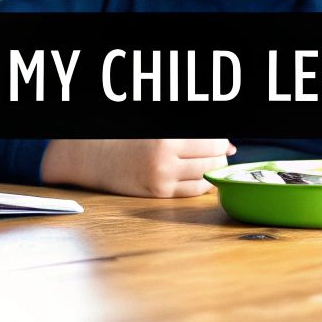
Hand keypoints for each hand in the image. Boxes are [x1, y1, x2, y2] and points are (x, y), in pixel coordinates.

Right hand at [40, 138, 234, 197]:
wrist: (94, 156)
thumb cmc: (125, 137)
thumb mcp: (155, 128)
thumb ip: (190, 134)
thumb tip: (228, 145)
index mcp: (165, 139)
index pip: (213, 142)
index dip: (221, 141)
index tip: (219, 140)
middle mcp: (166, 162)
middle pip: (213, 161)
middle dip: (220, 156)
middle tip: (217, 151)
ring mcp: (163, 180)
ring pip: (207, 178)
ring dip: (213, 170)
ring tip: (208, 162)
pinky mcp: (159, 194)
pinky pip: (193, 192)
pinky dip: (202, 184)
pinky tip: (198, 175)